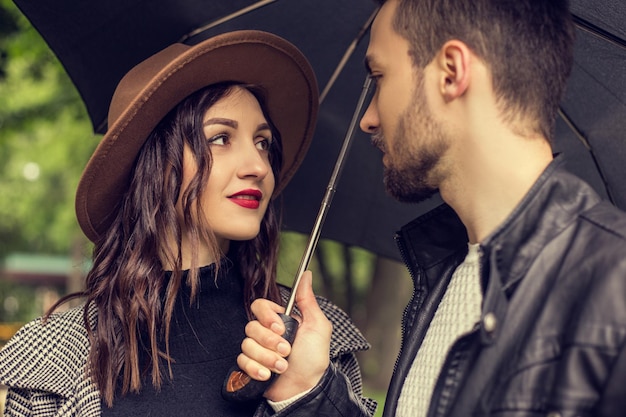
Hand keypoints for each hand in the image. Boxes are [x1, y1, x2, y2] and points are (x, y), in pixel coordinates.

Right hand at [237, 271, 331, 401]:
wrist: (305, 388)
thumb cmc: (313, 359)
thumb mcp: (317, 326)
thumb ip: (308, 300)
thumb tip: (306, 275)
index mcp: (280, 320)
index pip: (260, 306)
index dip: (266, 316)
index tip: (279, 327)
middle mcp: (266, 333)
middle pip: (251, 326)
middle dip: (269, 341)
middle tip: (286, 350)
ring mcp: (257, 349)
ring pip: (246, 344)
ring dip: (266, 357)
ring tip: (282, 366)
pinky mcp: (250, 365)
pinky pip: (241, 361)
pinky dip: (256, 369)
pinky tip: (268, 374)